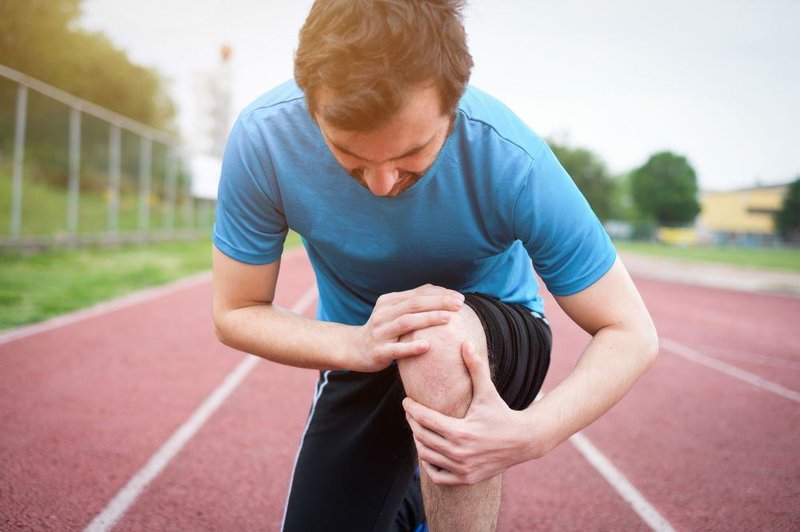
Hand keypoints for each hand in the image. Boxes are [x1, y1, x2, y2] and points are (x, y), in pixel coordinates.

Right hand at [350, 284, 464, 372]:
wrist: (354, 349)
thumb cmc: (383, 330)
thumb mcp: (393, 312)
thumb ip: (413, 303)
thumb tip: (443, 292)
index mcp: (388, 301)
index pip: (417, 293)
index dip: (440, 293)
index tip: (460, 297)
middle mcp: (383, 314)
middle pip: (414, 304)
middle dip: (439, 302)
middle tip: (459, 304)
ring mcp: (380, 332)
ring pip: (406, 322)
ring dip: (428, 319)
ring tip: (448, 318)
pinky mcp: (378, 352)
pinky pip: (396, 349)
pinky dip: (412, 347)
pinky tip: (427, 346)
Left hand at [403, 340, 546, 484]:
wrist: (523, 440)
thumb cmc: (502, 412)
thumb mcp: (488, 390)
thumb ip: (476, 366)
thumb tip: (466, 341)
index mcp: (461, 431)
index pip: (425, 419)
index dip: (412, 409)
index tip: (406, 400)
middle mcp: (459, 452)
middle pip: (421, 436)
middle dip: (412, 422)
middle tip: (410, 412)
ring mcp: (462, 468)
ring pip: (425, 455)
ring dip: (418, 441)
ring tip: (418, 428)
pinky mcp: (466, 478)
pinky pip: (436, 475)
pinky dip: (428, 464)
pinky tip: (428, 449)